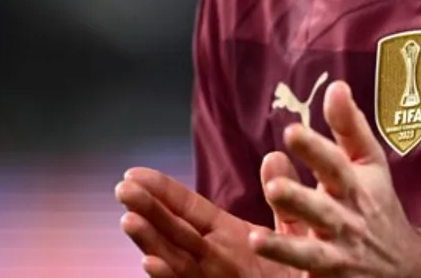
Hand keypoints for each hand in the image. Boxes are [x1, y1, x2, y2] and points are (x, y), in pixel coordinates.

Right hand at [115, 156, 306, 277]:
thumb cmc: (299, 270)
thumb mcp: (292, 228)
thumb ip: (282, 195)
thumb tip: (274, 155)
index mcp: (227, 234)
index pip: (187, 208)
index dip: (162, 191)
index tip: (133, 173)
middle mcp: (214, 256)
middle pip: (174, 230)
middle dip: (148, 210)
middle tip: (122, 188)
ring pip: (175, 259)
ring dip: (151, 242)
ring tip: (128, 221)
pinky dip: (168, 276)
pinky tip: (151, 263)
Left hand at [254, 81, 420, 277]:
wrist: (406, 269)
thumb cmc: (377, 206)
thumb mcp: (369, 165)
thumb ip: (349, 127)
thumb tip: (335, 86)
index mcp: (356, 186)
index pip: (337, 165)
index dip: (315, 149)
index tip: (292, 132)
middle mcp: (348, 220)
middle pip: (324, 210)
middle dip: (300, 199)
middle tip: (275, 187)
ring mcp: (338, 254)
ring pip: (311, 252)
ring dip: (286, 245)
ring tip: (258, 238)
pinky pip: (305, 274)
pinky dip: (285, 262)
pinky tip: (259, 247)